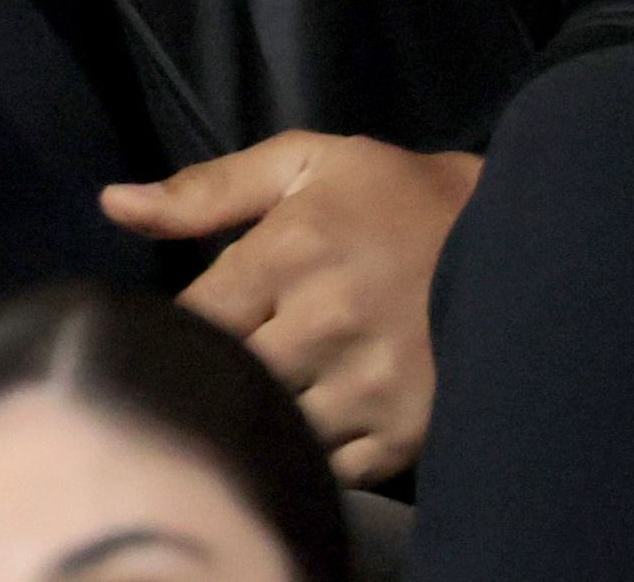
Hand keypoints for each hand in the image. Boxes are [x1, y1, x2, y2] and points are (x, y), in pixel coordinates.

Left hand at [100, 131, 479, 483]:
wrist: (520, 236)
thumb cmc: (394, 198)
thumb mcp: (305, 166)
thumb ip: (206, 190)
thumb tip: (113, 204)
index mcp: (291, 248)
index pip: (194, 318)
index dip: (187, 327)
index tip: (206, 322)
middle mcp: (327, 319)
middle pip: (231, 376)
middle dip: (229, 369)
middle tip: (250, 352)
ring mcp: (370, 382)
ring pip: (277, 425)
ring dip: (274, 412)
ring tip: (294, 381)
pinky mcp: (406, 430)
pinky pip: (331, 466)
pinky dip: (321, 450)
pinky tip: (332, 413)